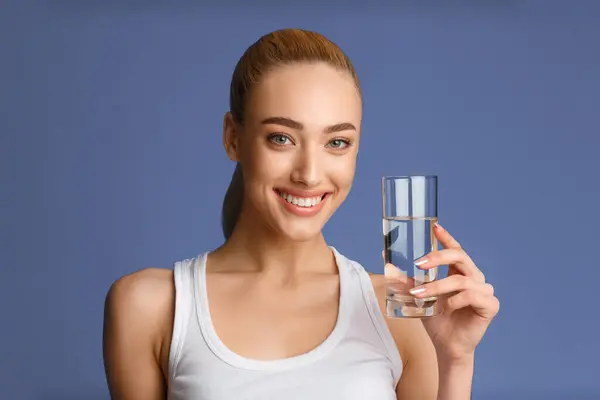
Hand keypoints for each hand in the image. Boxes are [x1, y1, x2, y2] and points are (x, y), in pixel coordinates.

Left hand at [398, 222, 499, 362]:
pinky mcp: (491, 305)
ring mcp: (485, 290)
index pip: (455, 249)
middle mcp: (474, 278)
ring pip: (461, 280)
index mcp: (459, 272)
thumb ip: (406, 280)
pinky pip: (472, 296)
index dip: (446, 237)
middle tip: (418, 263)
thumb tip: (387, 263)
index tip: (434, 227)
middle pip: (460, 256)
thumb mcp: (418, 297)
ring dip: (437, 286)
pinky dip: (456, 301)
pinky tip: (446, 308)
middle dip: (438, 257)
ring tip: (420, 295)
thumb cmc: (436, 320)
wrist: (446, 346)